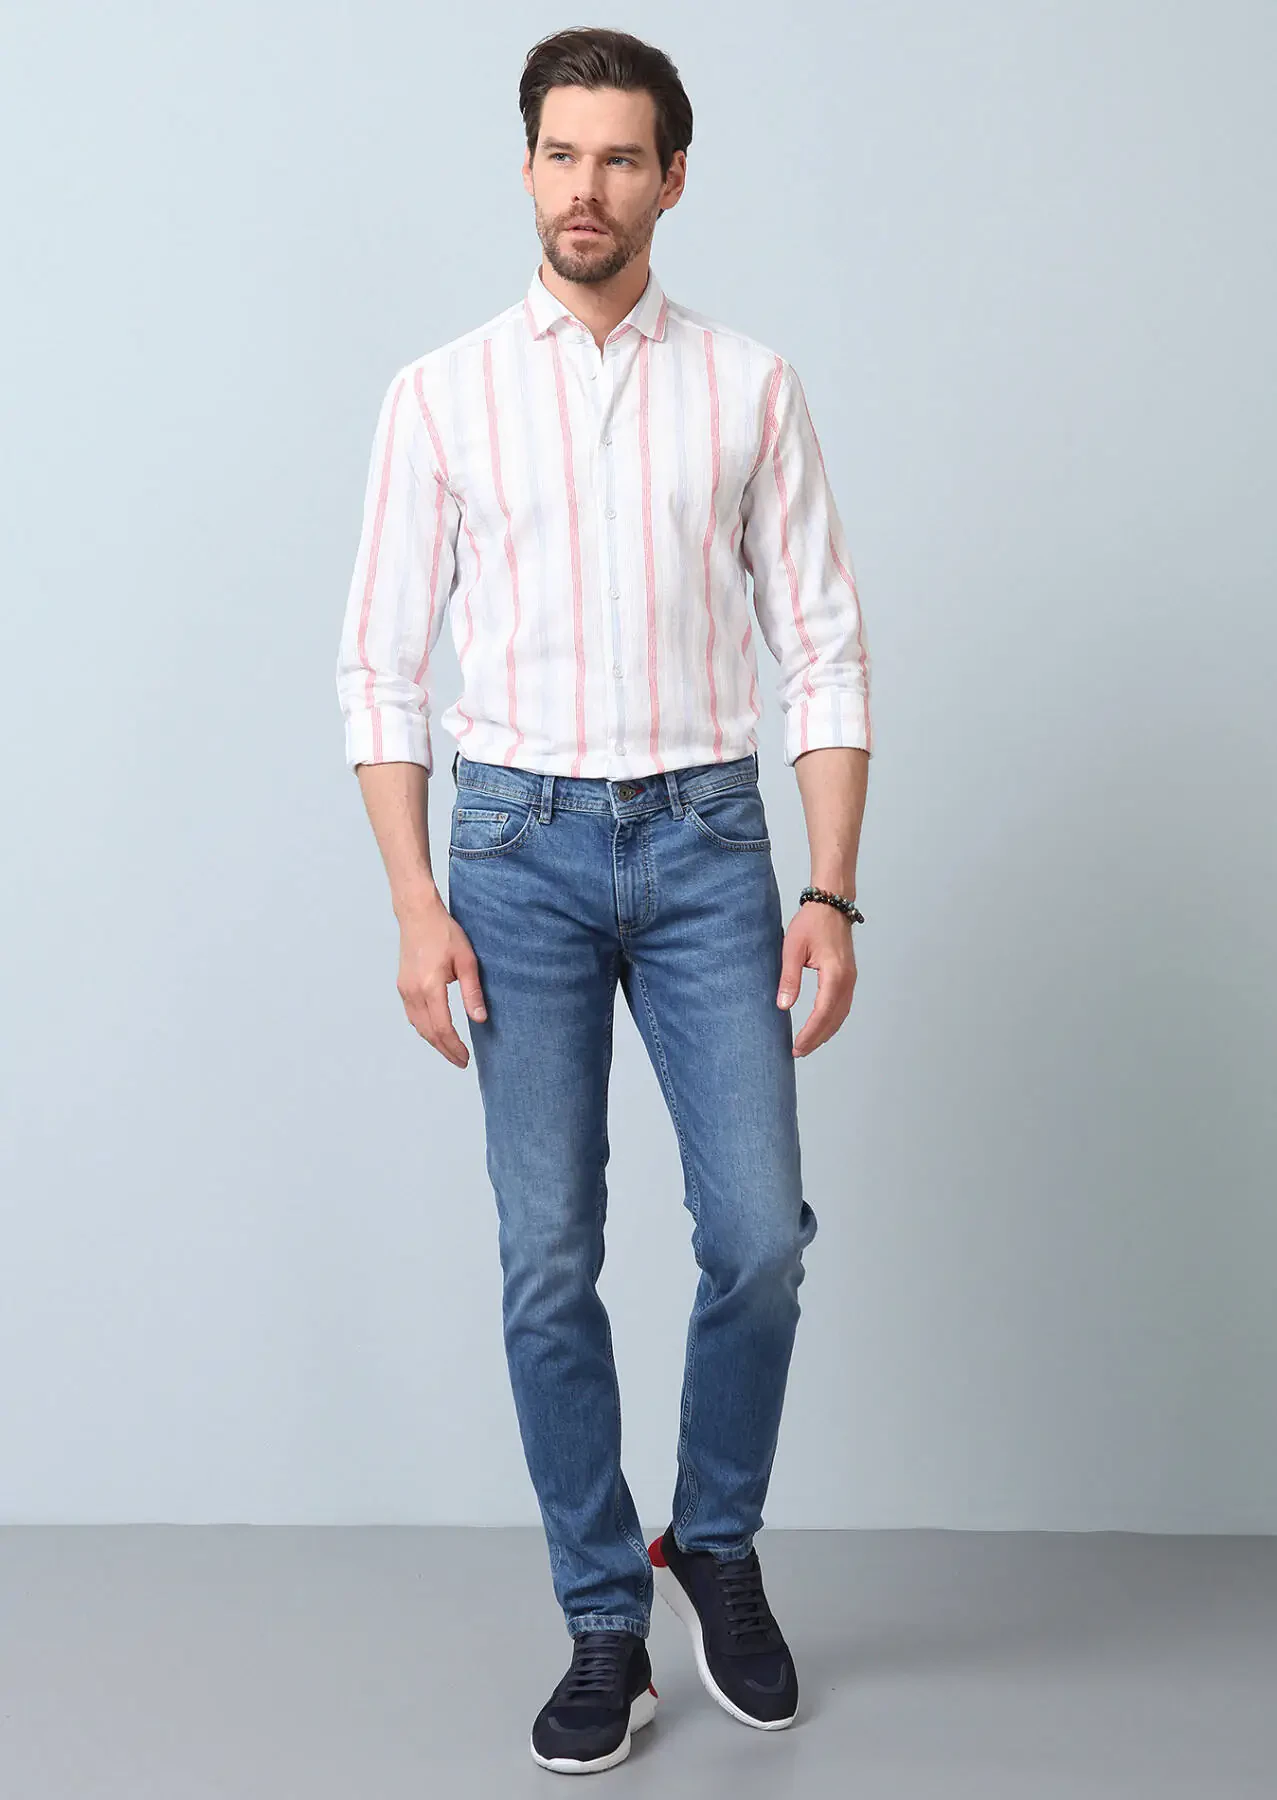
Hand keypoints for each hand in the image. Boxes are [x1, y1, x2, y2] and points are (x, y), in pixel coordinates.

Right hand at [396, 900, 486, 1067]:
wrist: (417, 914)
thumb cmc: (444, 932)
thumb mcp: (467, 960)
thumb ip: (472, 992)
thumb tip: (479, 1019)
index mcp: (430, 986)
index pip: (442, 1027)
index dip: (453, 1046)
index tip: (465, 1058)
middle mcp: (413, 991)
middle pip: (427, 1032)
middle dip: (445, 1050)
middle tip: (461, 1061)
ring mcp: (404, 989)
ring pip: (418, 1026)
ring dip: (434, 1041)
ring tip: (451, 1050)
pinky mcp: (402, 985)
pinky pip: (413, 1015)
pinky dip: (424, 1028)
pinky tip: (436, 1031)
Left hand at [777, 901, 856, 1056]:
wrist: (831, 903)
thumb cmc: (811, 922)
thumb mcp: (792, 948)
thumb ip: (789, 978)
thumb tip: (783, 1006)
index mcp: (834, 974)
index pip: (822, 1013)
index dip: (810, 1033)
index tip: (796, 1047)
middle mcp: (847, 979)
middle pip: (834, 1019)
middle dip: (817, 1038)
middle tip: (799, 1052)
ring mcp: (850, 978)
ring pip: (841, 1014)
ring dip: (826, 1032)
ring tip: (808, 1044)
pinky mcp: (848, 976)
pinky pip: (843, 1005)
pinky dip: (832, 1020)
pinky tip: (821, 1026)